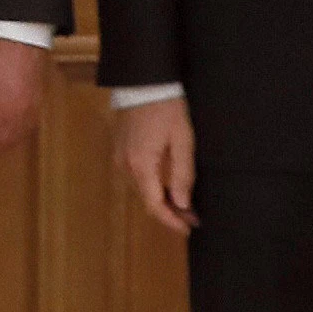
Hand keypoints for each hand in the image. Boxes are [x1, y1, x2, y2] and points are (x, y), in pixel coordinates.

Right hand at [115, 95, 197, 236]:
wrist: (144, 82)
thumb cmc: (166, 109)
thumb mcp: (182, 141)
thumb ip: (182, 174)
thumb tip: (182, 203)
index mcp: (141, 165)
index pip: (154, 205)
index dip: (171, 221)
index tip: (188, 229)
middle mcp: (125, 165)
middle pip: (146, 199)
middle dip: (169, 212)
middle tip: (192, 217)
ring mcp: (120, 157)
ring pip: (141, 189)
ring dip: (161, 199)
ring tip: (184, 204)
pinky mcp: (120, 149)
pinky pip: (136, 176)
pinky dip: (152, 186)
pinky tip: (167, 186)